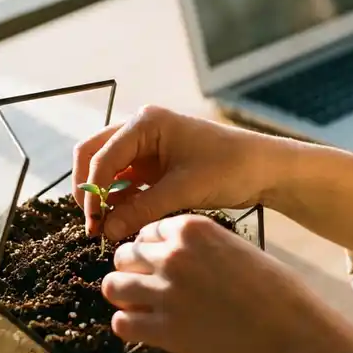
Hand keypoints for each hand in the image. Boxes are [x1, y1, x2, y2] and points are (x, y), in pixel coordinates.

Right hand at [72, 106, 285, 239]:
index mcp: (145, 123)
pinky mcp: (154, 165)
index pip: (102, 157)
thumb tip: (106, 230)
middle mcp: (140, 129)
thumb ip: (141, 210)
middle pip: (94, 155)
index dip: (93, 192)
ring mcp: (146, 147)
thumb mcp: (183, 191)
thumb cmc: (229, 168)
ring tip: (108, 228)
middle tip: (92, 223)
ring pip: (107, 170)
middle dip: (89, 189)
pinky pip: (125, 182)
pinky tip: (124, 221)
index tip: (94, 224)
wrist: (263, 169)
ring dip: (104, 197)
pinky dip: (120, 201)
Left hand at [102, 214, 352, 352]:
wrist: (292, 332)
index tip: (161, 264)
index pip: (147, 231)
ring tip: (141, 307)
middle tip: (149, 286)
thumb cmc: (276, 291)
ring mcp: (164, 293)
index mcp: (191, 230)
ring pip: (113, 286)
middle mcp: (172, 256)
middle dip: (133, 270)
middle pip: (125, 255)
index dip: (151, 249)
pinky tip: (146, 329)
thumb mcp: (235, 249)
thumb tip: (171, 256)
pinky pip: (121, 323)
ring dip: (124, 295)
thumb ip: (199, 248)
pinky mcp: (162, 330)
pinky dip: (129, 326)